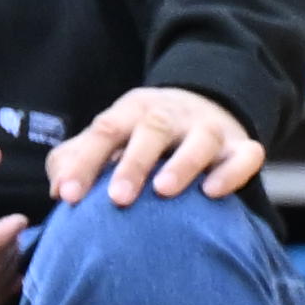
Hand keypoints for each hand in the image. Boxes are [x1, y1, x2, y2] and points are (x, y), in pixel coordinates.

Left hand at [54, 81, 265, 208]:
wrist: (205, 106)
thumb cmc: (143, 137)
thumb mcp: (110, 137)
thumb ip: (76, 160)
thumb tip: (59, 193)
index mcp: (132, 112)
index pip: (105, 131)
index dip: (84, 162)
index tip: (67, 196)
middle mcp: (170, 115)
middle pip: (152, 130)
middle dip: (134, 163)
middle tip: (118, 199)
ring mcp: (207, 129)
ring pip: (199, 139)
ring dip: (182, 163)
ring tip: (164, 191)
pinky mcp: (240, 145)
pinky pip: (245, 155)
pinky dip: (232, 172)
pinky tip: (213, 192)